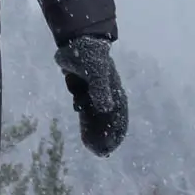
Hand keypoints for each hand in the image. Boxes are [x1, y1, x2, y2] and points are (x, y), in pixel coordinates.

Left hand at [54, 36, 127, 156]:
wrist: (76, 42)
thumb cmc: (89, 55)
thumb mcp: (96, 72)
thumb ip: (100, 90)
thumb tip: (107, 108)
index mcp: (113, 91)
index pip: (118, 116)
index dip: (116, 132)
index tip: (111, 147)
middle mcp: (106, 94)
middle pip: (108, 120)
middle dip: (105, 136)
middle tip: (100, 152)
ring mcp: (94, 94)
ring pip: (96, 117)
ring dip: (94, 131)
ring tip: (91, 147)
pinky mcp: (83, 91)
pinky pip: (86, 110)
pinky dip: (86, 121)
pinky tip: (84, 133)